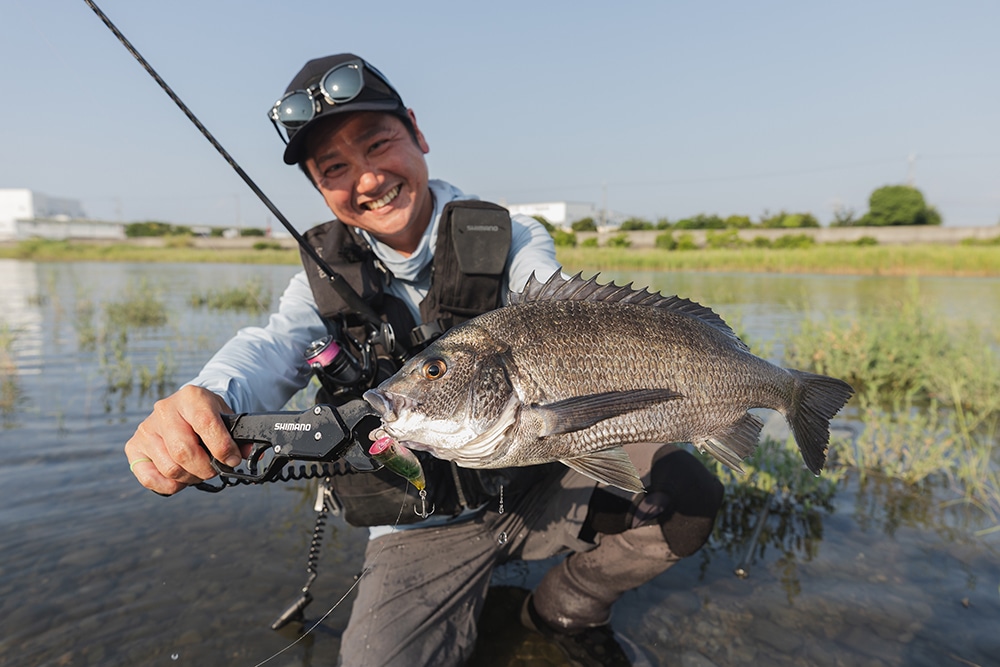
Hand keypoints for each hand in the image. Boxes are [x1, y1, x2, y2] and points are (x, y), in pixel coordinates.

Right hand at [124, 385, 241, 494]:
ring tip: (199, 471)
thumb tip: (247, 454)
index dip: (222, 448)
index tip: (232, 460)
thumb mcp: (226, 416)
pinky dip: (169, 486)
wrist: (185, 408)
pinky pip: (149, 477)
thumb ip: (238, 435)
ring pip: (170, 467)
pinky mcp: (134, 446)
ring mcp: (146, 428)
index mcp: (191, 397)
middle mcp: (165, 410)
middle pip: (184, 451)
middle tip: (214, 470)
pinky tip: (182, 479)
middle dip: (206, 468)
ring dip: (190, 477)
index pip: (206, 424)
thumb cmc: (206, 414)